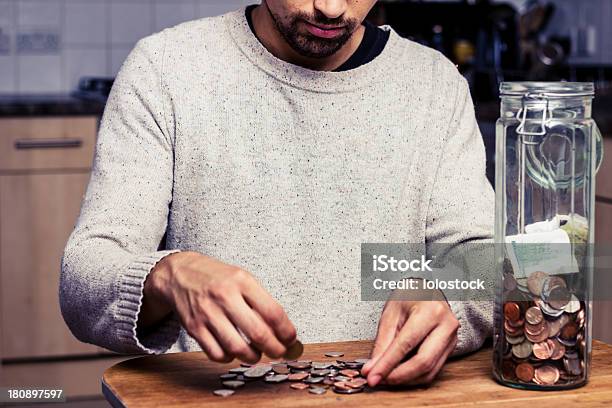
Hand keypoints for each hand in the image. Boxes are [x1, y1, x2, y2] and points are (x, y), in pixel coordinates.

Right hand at [141, 251, 296, 362]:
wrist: (179, 273)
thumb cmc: (217, 278)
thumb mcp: (242, 278)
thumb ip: (261, 301)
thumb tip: (283, 331)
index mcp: (242, 281)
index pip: (273, 312)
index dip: (287, 331)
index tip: (291, 339)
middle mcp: (225, 297)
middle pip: (258, 333)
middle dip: (275, 349)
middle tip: (280, 353)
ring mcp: (207, 313)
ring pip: (237, 348)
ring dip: (253, 357)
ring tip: (257, 354)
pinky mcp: (194, 327)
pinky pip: (216, 354)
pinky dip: (229, 358)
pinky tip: (233, 352)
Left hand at [361, 287, 458, 385]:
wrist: (428, 290)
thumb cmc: (410, 295)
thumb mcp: (391, 313)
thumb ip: (382, 342)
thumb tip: (372, 368)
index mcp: (431, 311)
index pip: (406, 344)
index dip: (387, 364)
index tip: (372, 376)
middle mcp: (446, 326)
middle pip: (423, 362)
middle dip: (398, 376)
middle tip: (379, 380)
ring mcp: (451, 339)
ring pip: (429, 371)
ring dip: (405, 380)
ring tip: (386, 378)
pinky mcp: (450, 349)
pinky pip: (433, 370)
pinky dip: (414, 377)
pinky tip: (400, 375)